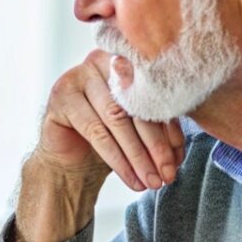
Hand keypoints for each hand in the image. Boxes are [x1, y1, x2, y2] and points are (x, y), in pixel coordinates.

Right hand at [35, 48, 184, 190]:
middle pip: (135, 107)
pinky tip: (131, 178)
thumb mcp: (140, 132)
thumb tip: (179, 152)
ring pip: (117, 120)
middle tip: (167, 175)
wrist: (70, 160)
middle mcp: (101, 61)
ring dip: (138, 156)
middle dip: (155, 146)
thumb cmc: (110, 140)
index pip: (153, 96)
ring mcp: (77, 76)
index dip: (169, 129)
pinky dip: (117, 160)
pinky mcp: (61, 97)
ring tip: (151, 181)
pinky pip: (95, 131)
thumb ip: (161, 128)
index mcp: (127, 60)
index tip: (178, 161)